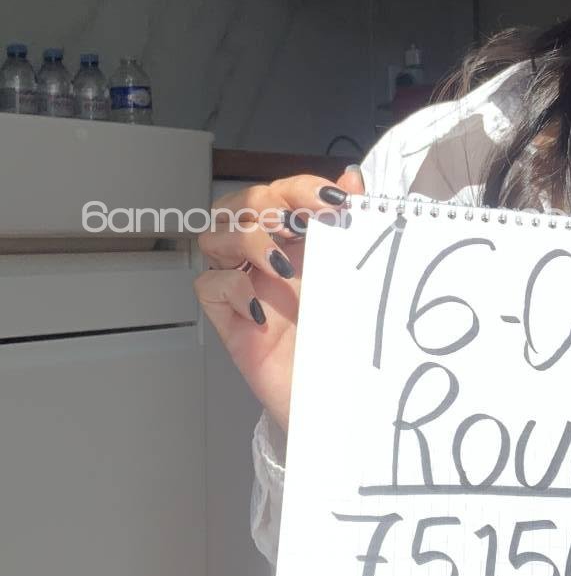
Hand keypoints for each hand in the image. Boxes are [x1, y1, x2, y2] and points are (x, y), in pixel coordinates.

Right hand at [194, 167, 364, 430]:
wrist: (339, 398)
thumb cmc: (347, 337)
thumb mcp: (356, 273)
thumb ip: (354, 224)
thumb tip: (352, 176)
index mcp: (297, 239)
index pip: (281, 192)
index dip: (300, 187)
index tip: (333, 201)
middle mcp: (265, 255)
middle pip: (237, 205)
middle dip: (266, 204)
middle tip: (297, 225)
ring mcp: (244, 284)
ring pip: (213, 237)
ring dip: (247, 240)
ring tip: (282, 266)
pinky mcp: (229, 319)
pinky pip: (209, 286)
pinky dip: (233, 288)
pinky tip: (263, 308)